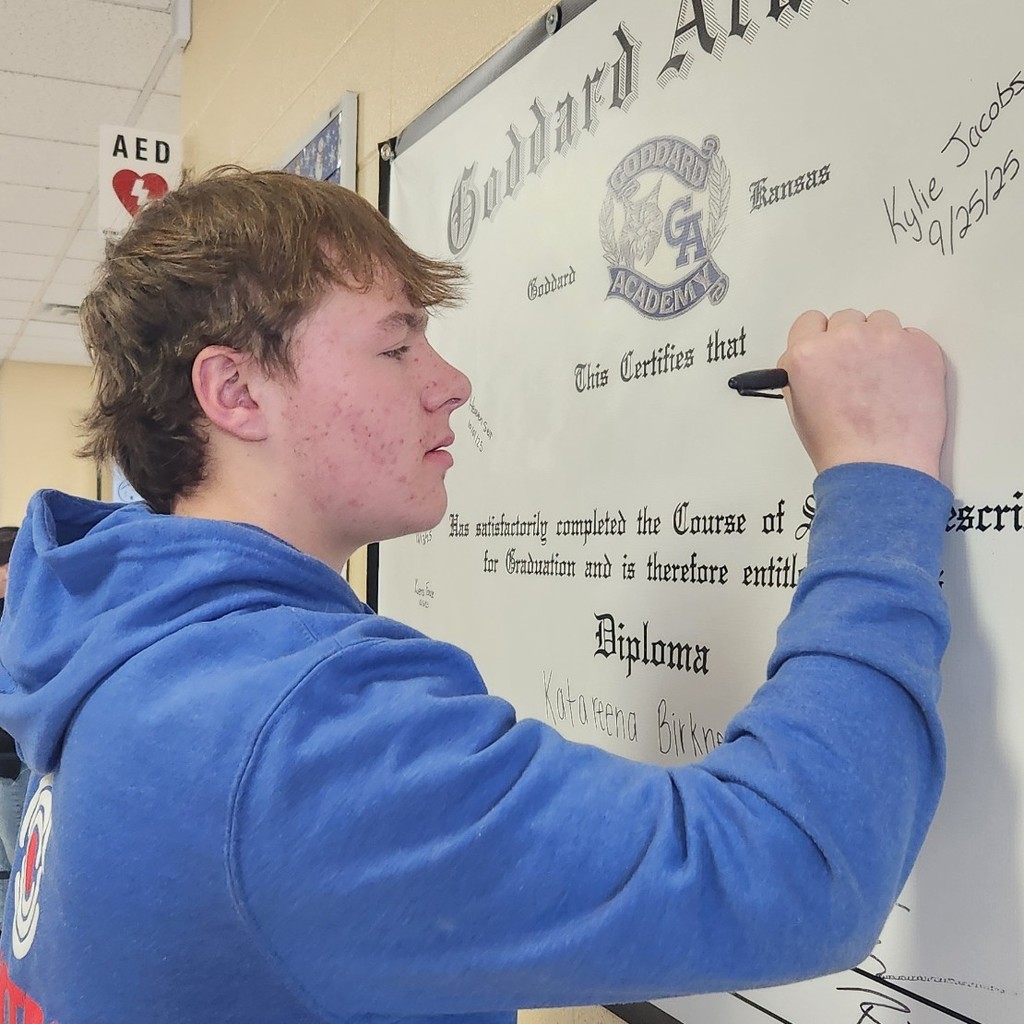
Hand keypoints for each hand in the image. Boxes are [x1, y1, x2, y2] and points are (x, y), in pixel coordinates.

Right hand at [779, 308, 946, 478]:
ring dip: (880, 343)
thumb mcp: (798, 407)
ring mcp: (885, 339)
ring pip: (880, 322)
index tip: (829, 352)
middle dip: (850, 342)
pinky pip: (911, 336)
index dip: (819, 339)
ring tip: (883, 379)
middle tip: (858, 373)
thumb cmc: (840, 447)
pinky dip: (908, 354)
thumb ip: (801, 372)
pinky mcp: (920, 346)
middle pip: (846, 319)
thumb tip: (812, 358)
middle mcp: (844, 338)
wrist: (882, 467)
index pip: (810, 321)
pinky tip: (903, 383)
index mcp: (807, 353)